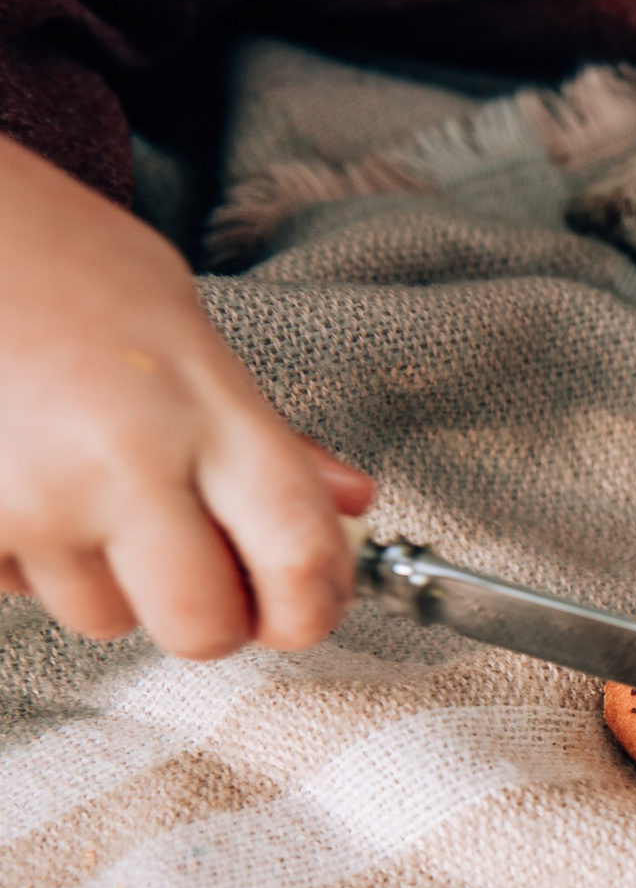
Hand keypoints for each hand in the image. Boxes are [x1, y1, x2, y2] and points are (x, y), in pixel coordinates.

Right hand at [0, 136, 374, 658]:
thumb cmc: (58, 262)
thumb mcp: (184, 328)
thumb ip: (263, 429)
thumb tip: (351, 497)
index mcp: (204, 406)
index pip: (298, 550)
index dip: (314, 605)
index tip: (305, 608)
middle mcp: (124, 464)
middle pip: (204, 626)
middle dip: (211, 616)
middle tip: (199, 569)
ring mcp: (35, 501)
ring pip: (106, 617)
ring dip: (111, 582)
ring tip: (87, 486)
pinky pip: (21, 589)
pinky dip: (31, 558)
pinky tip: (24, 482)